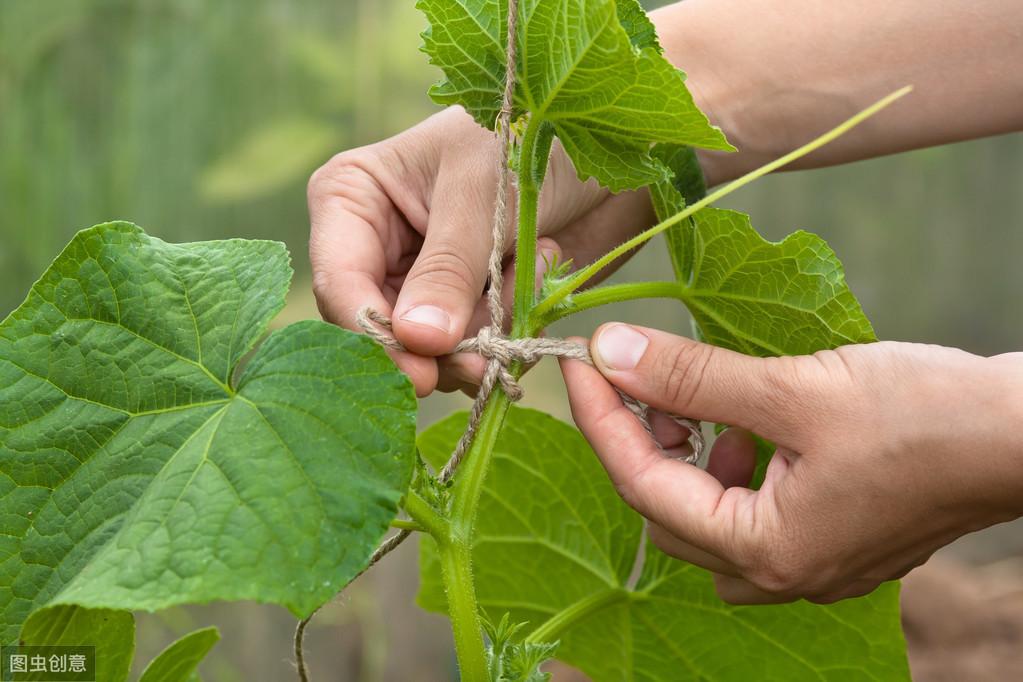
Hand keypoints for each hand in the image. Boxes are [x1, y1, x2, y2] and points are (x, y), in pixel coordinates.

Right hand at [308, 107, 656, 395]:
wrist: (606, 150)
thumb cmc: (533, 140)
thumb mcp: (482, 191)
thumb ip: (448, 267)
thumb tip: (417, 339)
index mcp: (351, 200)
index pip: (340, 285)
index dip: (375, 336)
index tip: (423, 370)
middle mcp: (377, 250)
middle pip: (381, 332)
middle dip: (440, 347)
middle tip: (489, 351)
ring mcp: (422, 285)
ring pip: (430, 352)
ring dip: (487, 329)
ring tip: (528, 267)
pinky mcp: (467, 310)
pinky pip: (475, 354)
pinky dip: (512, 330)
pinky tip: (537, 272)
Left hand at [560, 324, 1022, 603]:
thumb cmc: (925, 416)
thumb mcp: (792, 389)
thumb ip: (691, 377)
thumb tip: (609, 351)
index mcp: (766, 548)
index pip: (643, 485)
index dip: (601, 419)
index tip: (580, 363)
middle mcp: (782, 572)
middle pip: (669, 509)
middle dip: (639, 439)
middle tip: (630, 377)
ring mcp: (810, 561)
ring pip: (707, 515)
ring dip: (685, 455)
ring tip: (694, 400)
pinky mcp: (830, 537)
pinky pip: (750, 511)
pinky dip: (730, 466)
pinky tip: (747, 424)